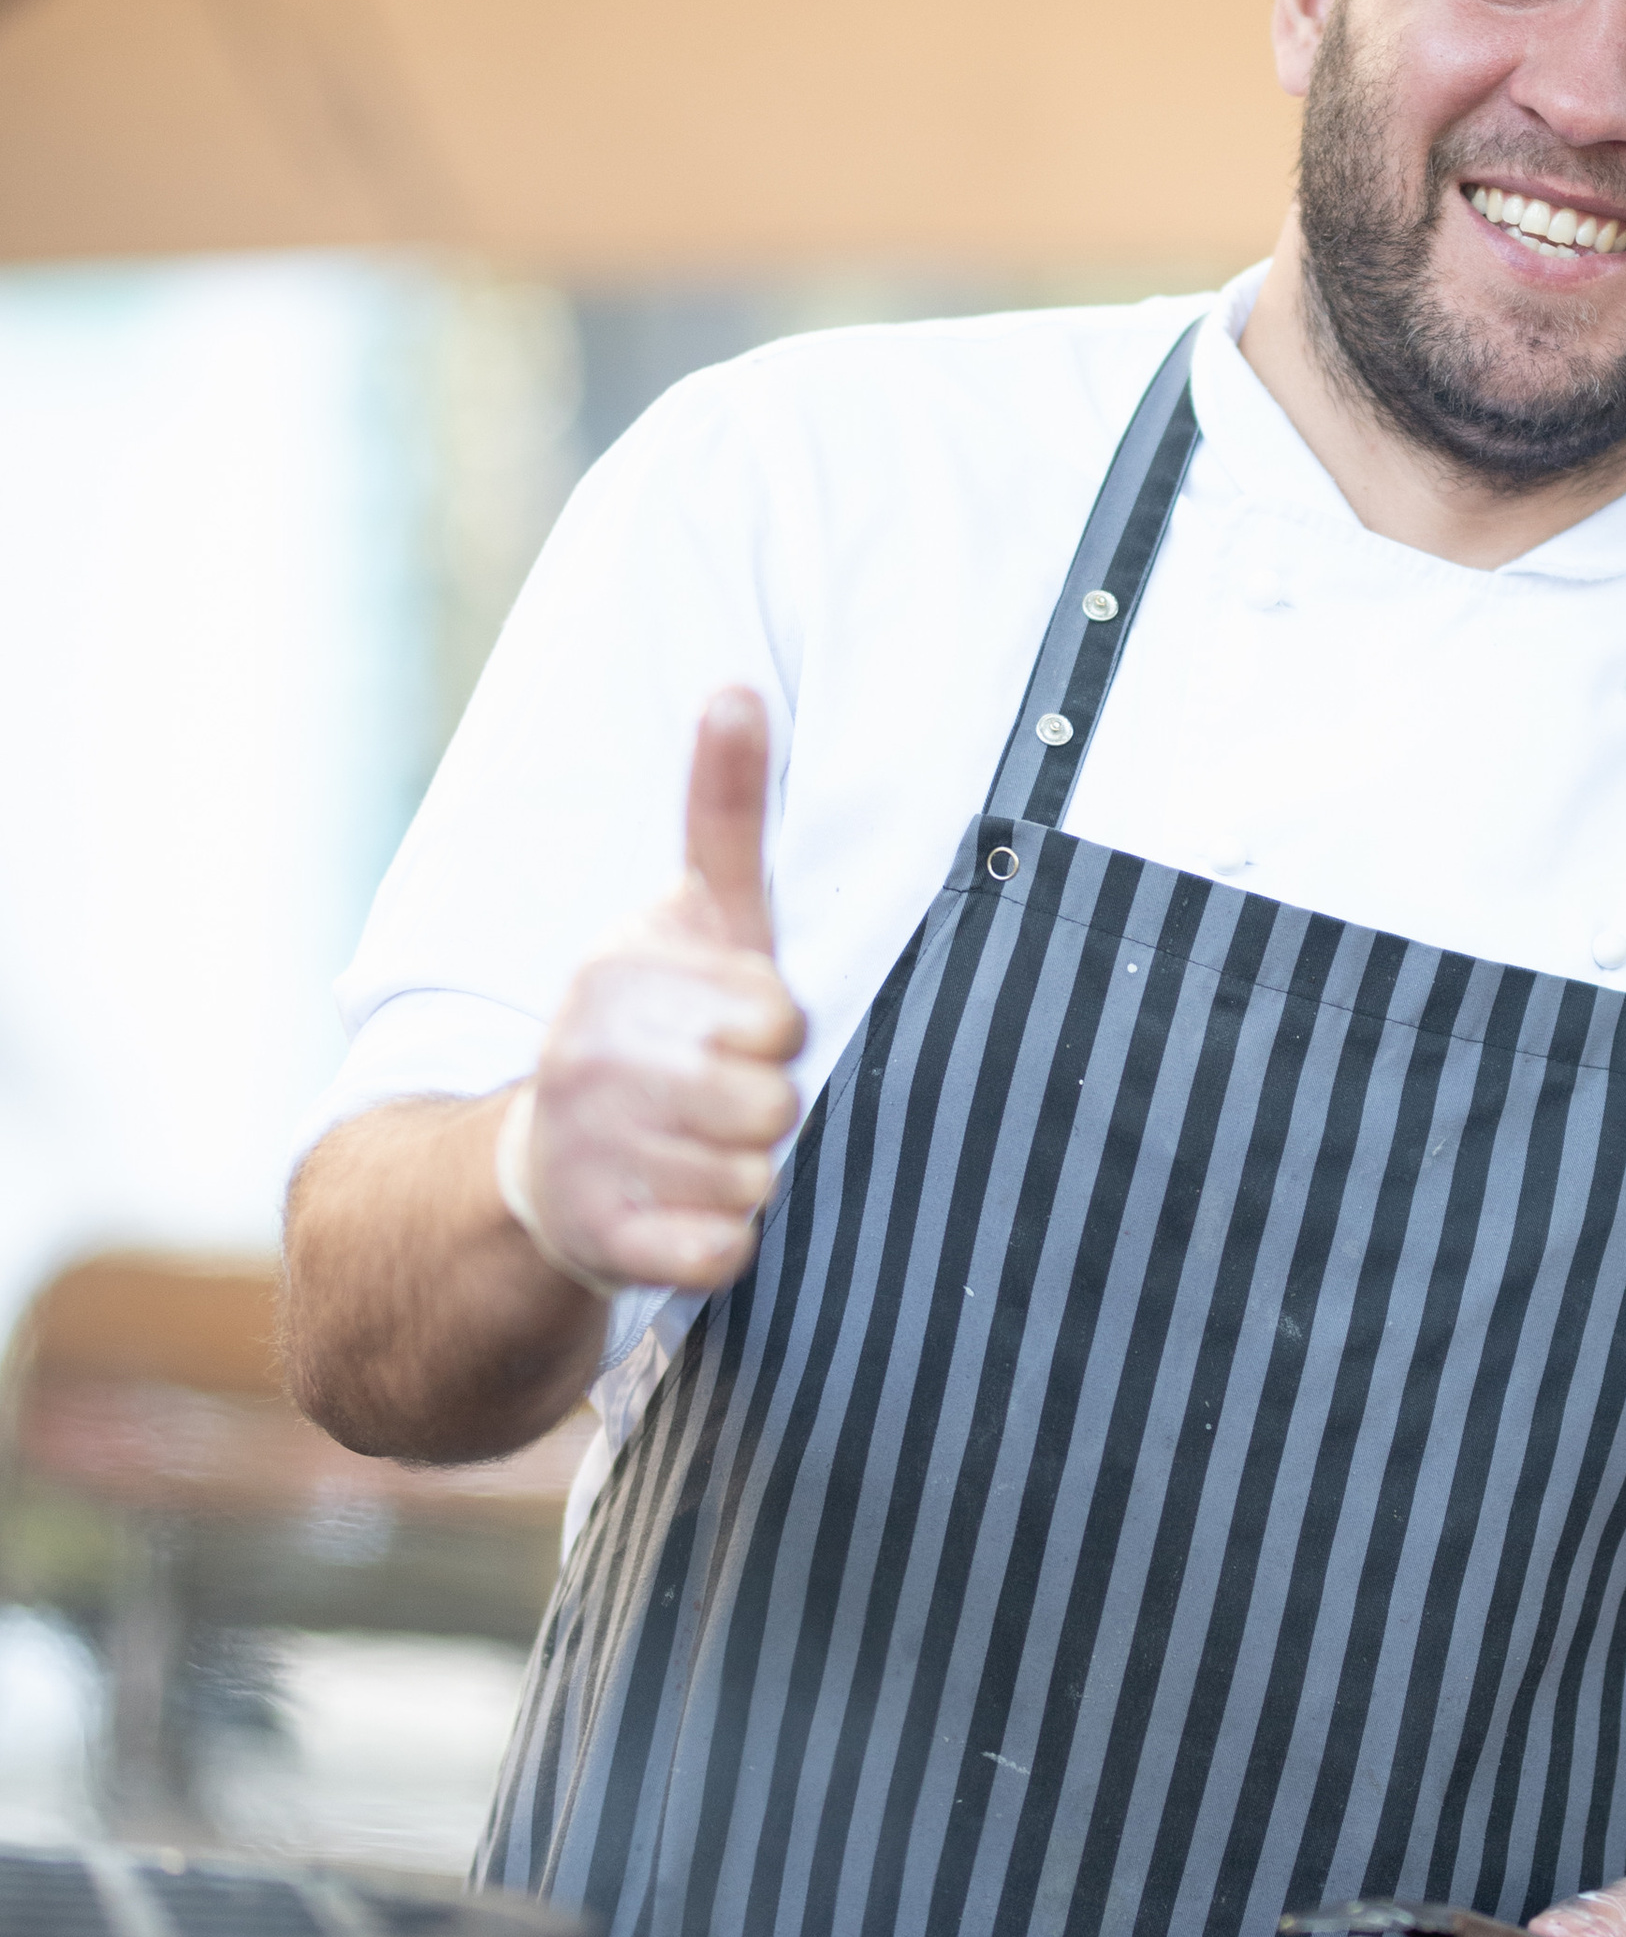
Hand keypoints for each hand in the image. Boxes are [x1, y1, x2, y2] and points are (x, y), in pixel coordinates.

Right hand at [506, 690, 807, 1298]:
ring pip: (756, 1179)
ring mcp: (588, 1155)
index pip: (776, 1016)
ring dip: (743, 1176)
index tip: (728, 1033)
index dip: (771, 1032)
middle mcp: (588, 1061)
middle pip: (774, 1103)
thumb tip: (738, 686)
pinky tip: (681, 1212)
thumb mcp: (689, 920)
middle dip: (764, 1110)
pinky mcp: (601, 1243)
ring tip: (691, 1154)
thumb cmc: (650, 1032)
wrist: (538, 1172)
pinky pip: (725, 1250)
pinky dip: (721, 1244)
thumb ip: (722, 812)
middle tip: (712, 1103)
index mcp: (617, 976)